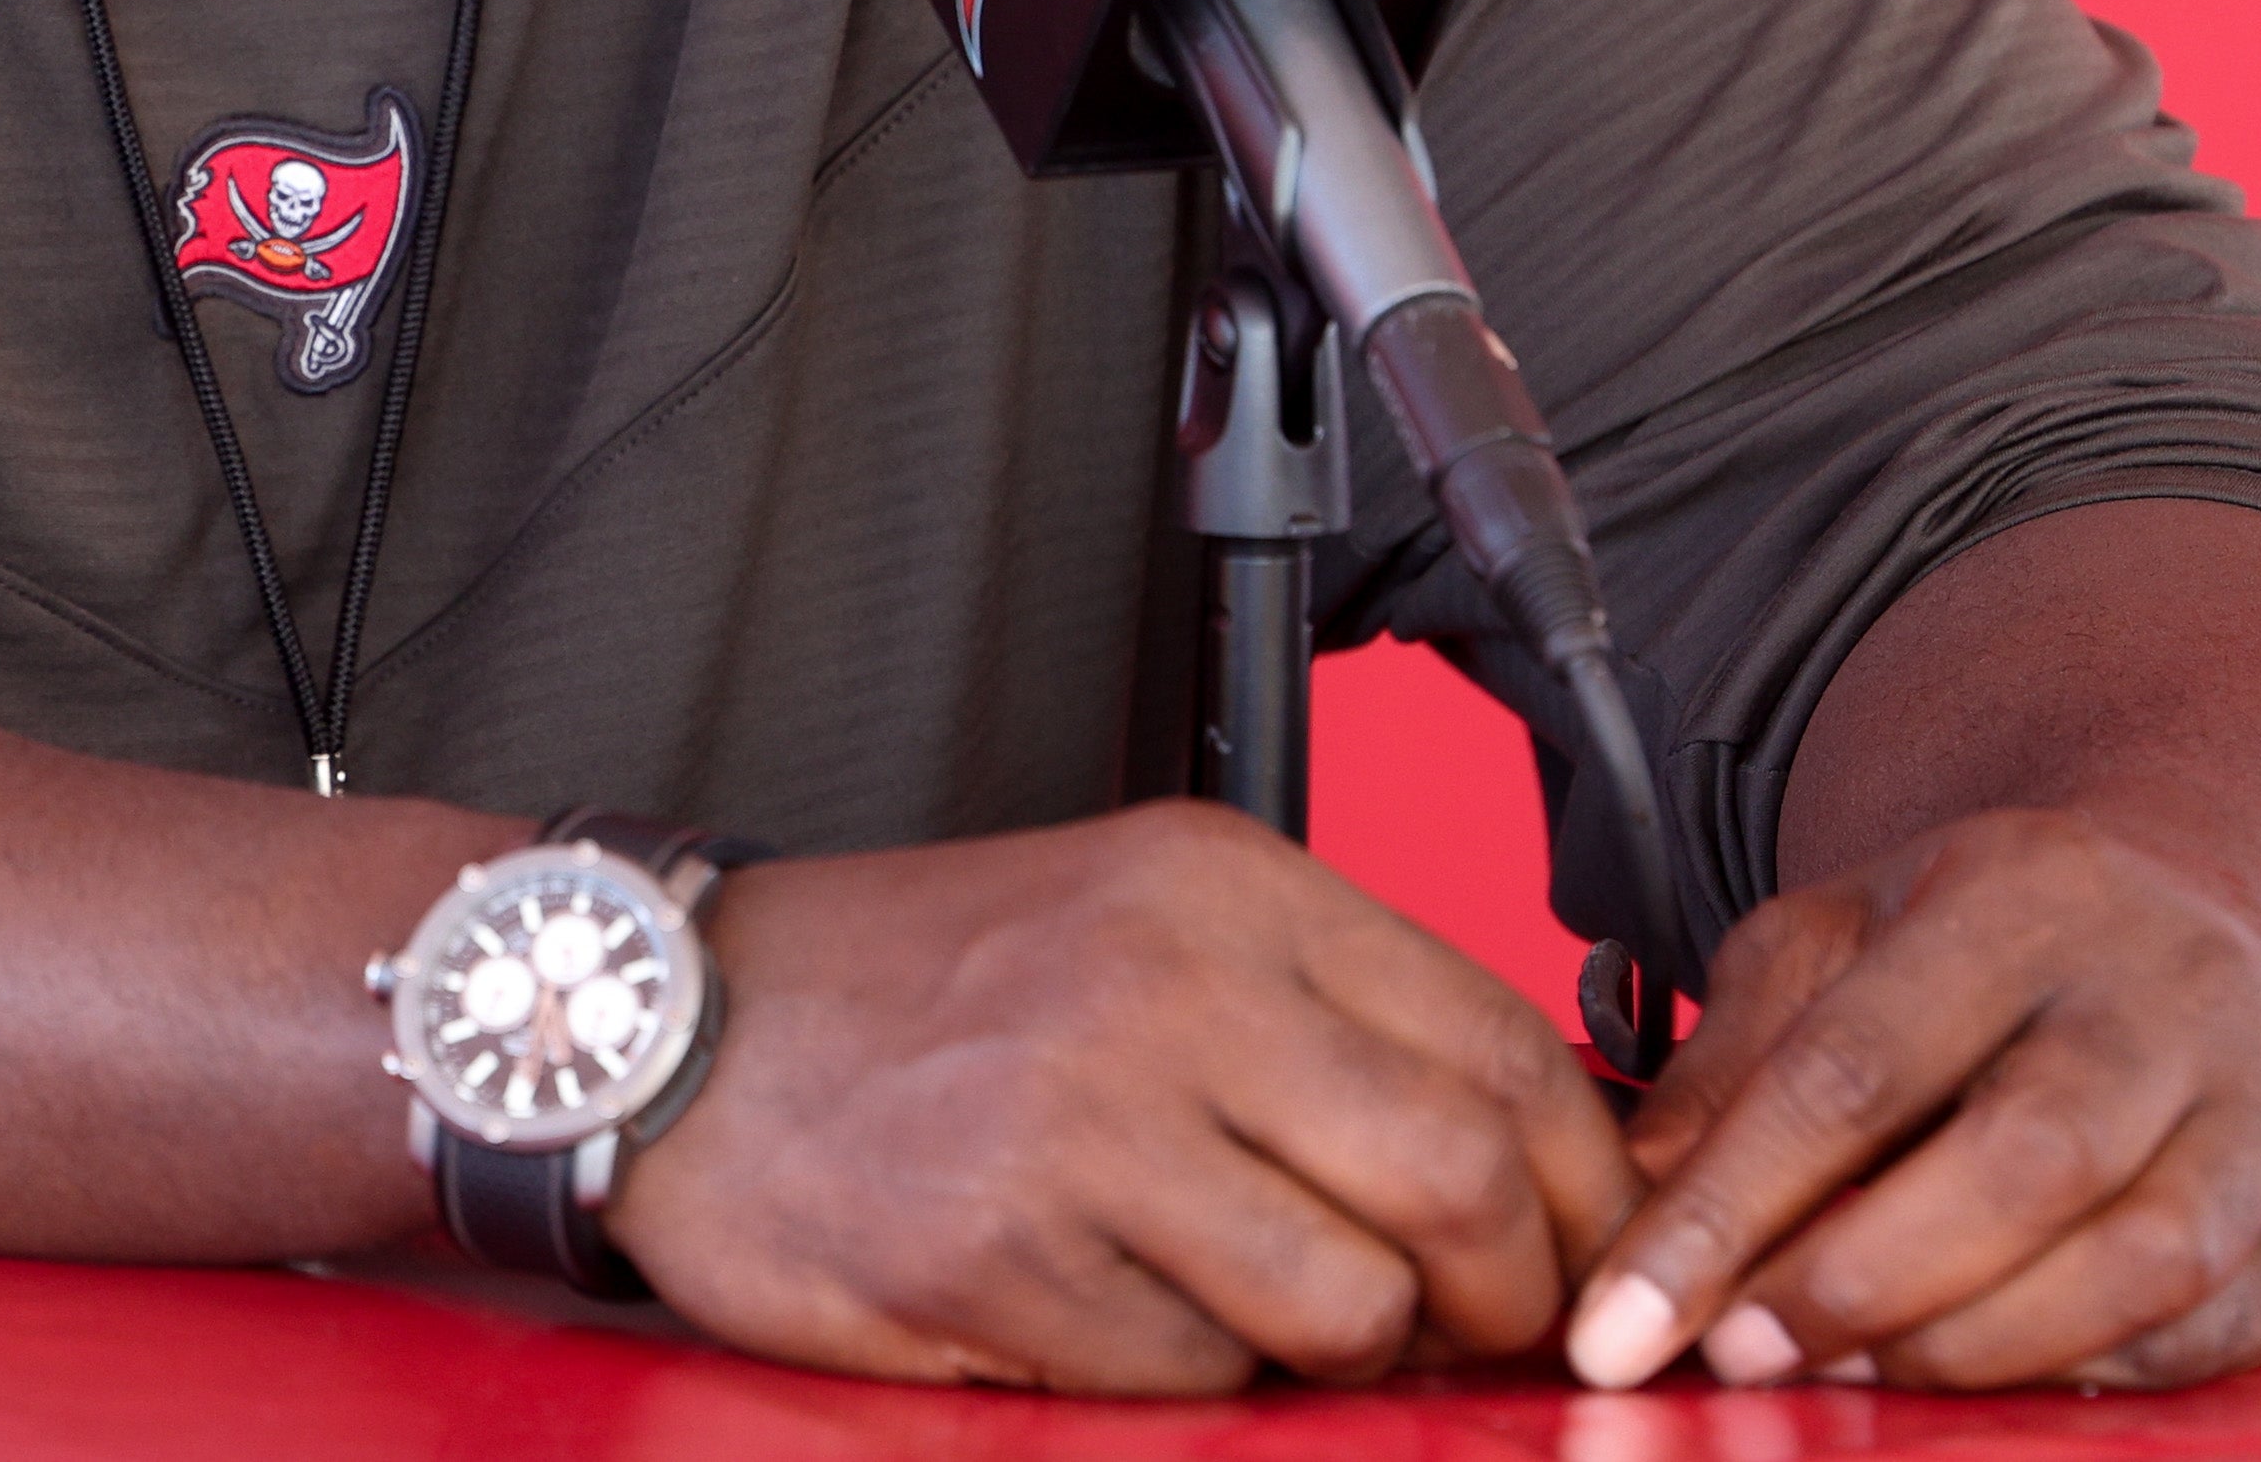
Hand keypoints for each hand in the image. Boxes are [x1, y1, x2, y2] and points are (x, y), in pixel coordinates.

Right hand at [603, 799, 1638, 1393]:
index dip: (1585, 1181)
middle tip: (1476, 1332)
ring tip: (1270, 1316)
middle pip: (1463, 1180)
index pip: (1502, 1043)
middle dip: (1508, 1296)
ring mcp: (1080, 1117)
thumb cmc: (923, 989)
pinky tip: (1110, 1306)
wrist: (673, 1025)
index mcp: (1222, 886)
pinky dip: (1182, 1374)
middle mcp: (1166, 982)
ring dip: (1342, 1351)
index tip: (1587, 1249)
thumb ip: (1320, 1013)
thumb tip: (1530, 1166)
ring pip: (1347, 1305)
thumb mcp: (1139, 922)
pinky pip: (1189, 1375)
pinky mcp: (997, 1250)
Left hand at [1566, 801, 2260, 1394]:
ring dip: (1967, 1343)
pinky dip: (2076, 1371)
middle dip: (1858, 1280)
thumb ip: (1738, 1056)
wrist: (2232, 930)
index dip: (1732, 1202)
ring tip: (1838, 1374)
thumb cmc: (1995, 950)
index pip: (1859, 1062)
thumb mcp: (1847, 938)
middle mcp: (2166, 995)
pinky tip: (1973, 1375)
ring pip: (2135, 1260)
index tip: (1622, 1317)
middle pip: (2019, 1159)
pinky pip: (2198, 1334)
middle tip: (1737, 1354)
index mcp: (2026, 894)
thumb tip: (1635, 1192)